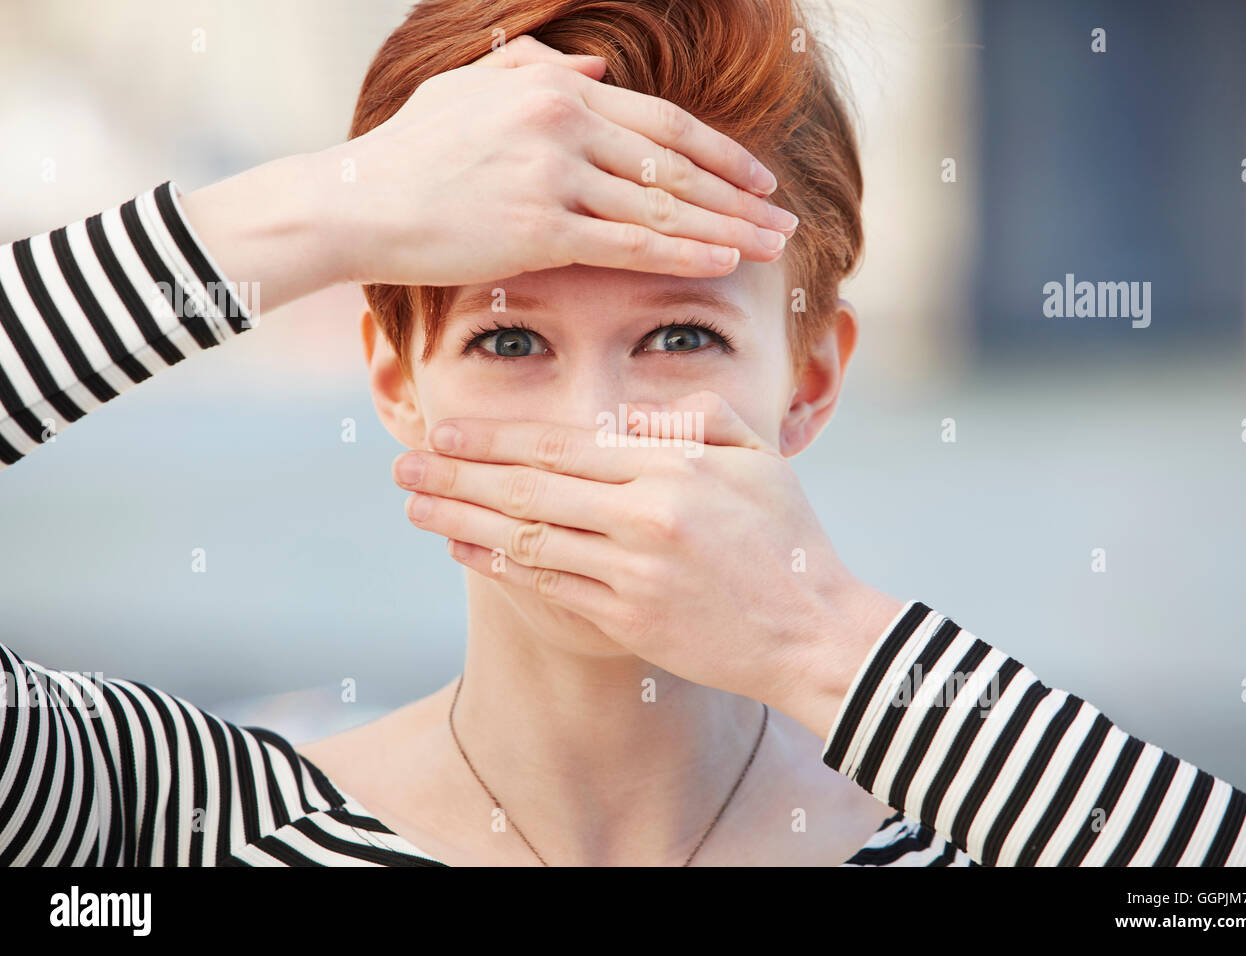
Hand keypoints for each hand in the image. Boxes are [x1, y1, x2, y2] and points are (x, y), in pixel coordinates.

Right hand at [180, 35, 796, 313]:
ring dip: (724, 228)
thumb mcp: (471, 88)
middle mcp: (564, 124)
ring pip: (662, 206)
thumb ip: (536, 70)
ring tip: (769, 248)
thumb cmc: (410, 150)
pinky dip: (680, 253)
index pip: (662, 123)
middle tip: (784, 219)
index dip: (718, 153)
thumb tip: (595, 69)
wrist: (356, 200)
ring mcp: (554, 176)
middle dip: (739, 196)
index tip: (758, 178)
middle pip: (675, 166)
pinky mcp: (538, 229)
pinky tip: (720, 263)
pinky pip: (628, 243)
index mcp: (555, 89)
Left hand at [391, 390, 905, 739]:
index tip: (445, 431)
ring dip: (462, 521)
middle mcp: (643, 520)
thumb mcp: (760, 459)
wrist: (813, 634)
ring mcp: (632, 575)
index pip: (561, 448)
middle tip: (405, 464)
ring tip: (415, 507)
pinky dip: (501, 567)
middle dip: (457, 476)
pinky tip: (465, 551)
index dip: (495, 439)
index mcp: (672, 471)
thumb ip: (699, 419)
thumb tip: (628, 416)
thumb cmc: (790, 541)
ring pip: (527, 540)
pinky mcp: (628, 620)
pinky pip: (549, 586)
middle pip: (528, 492)